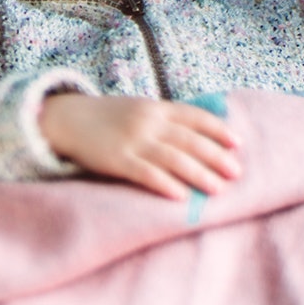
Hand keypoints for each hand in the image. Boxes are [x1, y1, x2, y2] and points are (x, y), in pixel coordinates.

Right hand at [39, 93, 240, 199]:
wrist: (66, 119)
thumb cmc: (105, 117)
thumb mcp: (137, 108)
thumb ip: (163, 118)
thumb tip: (197, 133)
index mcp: (155, 108)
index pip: (194, 117)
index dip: (217, 130)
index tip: (237, 144)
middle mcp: (147, 122)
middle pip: (189, 140)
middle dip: (215, 157)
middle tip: (236, 172)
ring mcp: (132, 141)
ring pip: (173, 158)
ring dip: (199, 174)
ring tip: (218, 189)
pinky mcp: (116, 160)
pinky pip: (145, 173)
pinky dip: (165, 184)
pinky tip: (180, 196)